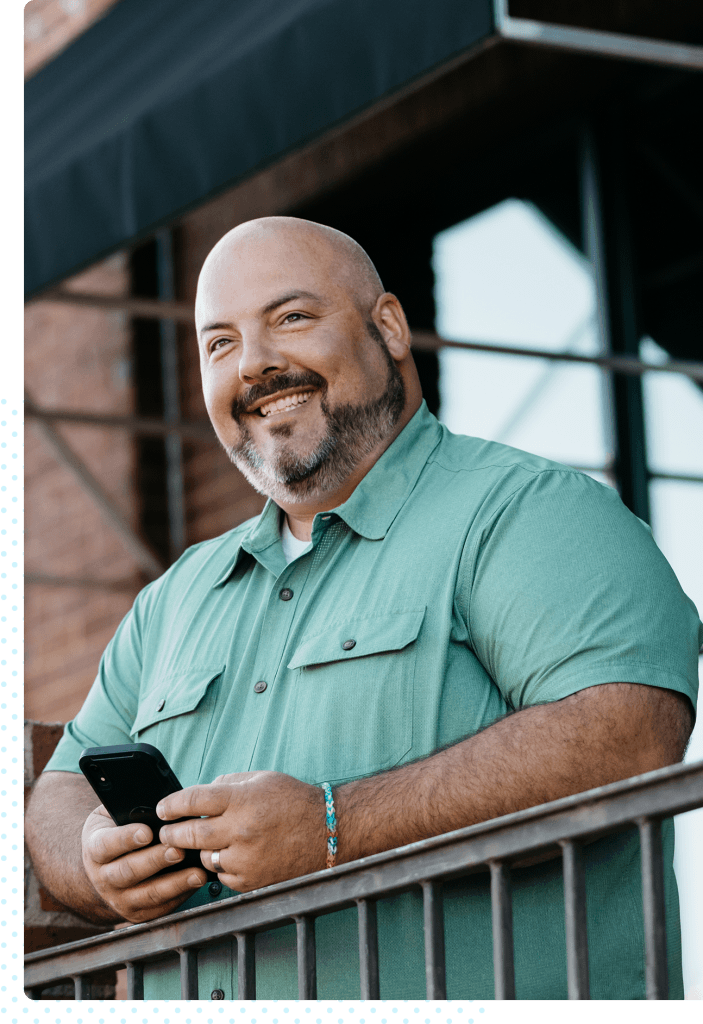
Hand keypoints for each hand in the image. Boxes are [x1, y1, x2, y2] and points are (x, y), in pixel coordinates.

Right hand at [81, 804, 207, 922]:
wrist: (104, 867)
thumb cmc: (116, 831)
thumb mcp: (114, 815)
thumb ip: (131, 809)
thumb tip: (161, 802)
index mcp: (95, 848)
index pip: (106, 844)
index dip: (125, 839)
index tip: (146, 832)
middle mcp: (103, 877)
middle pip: (129, 871)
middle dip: (156, 861)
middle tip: (178, 850)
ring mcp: (119, 899)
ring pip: (147, 894)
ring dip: (174, 883)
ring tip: (196, 872)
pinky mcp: (136, 913)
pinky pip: (159, 908)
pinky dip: (180, 896)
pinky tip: (195, 884)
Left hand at [156, 771, 326, 891]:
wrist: (327, 832)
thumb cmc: (294, 801)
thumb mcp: (262, 779)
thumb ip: (228, 783)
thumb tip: (199, 796)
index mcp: (242, 800)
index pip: (193, 800)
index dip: (171, 805)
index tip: (162, 809)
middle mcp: (241, 829)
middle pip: (189, 835)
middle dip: (171, 834)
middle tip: (166, 833)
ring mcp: (246, 858)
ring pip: (204, 858)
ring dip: (201, 850)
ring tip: (209, 842)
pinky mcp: (251, 880)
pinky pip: (223, 875)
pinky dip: (223, 866)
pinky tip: (233, 855)